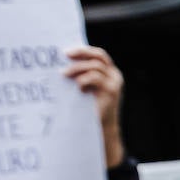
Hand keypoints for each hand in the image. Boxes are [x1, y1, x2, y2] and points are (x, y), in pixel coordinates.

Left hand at [63, 46, 124, 167]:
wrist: (101, 129)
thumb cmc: (89, 108)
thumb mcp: (86, 87)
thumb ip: (82, 74)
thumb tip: (64, 60)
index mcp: (110, 73)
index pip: (98, 55)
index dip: (83, 50)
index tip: (66, 52)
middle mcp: (115, 75)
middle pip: (99, 56)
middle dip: (80, 53)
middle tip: (64, 56)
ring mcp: (115, 83)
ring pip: (95, 66)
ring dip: (77, 68)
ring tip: (64, 74)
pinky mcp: (111, 91)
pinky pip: (95, 78)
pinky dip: (83, 80)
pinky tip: (78, 88)